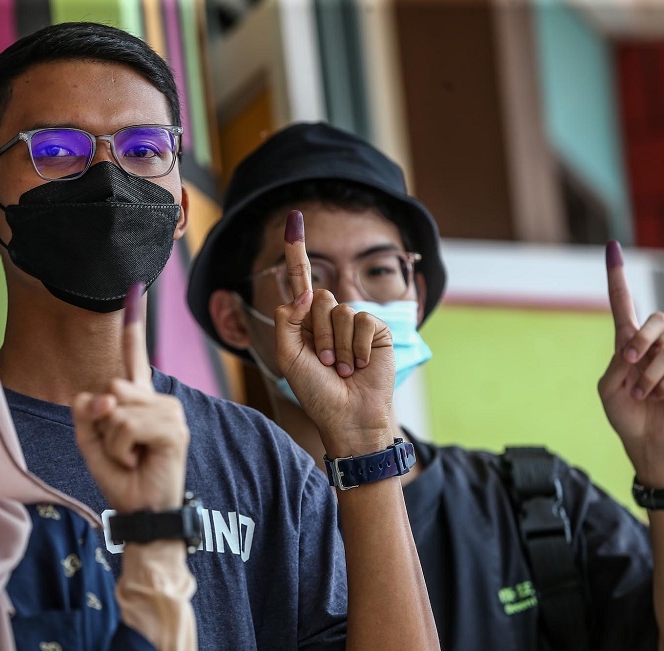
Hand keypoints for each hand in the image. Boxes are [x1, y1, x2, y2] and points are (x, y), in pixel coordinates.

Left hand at [73, 283, 188, 512]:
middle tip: (119, 451)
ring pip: (116, 409)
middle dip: (101, 423)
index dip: (133, 326)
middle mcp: (159, 400)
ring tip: (130, 458)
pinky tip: (137, 461)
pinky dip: (119, 449)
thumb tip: (105, 394)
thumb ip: (88, 412)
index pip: (134, 358)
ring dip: (111, 441)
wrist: (142, 512)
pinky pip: (125, 425)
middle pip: (112, 387)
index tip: (134, 287)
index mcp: (140, 400)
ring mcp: (169, 412)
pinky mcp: (172, 428)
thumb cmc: (120, 477)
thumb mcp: (91, 441)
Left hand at [274, 210, 395, 456]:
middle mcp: (329, 320)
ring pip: (338, 311)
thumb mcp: (289, 357)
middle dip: (316, 333)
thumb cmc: (316, 392)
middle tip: (324, 363)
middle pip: (317, 298)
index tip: (293, 221)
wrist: (348, 416)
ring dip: (336, 346)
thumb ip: (288, 320)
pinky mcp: (376, 331)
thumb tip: (305, 290)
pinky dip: (356, 347)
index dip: (296, 252)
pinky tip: (359, 366)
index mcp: (305, 323)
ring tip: (341, 370)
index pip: (300, 283)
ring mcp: (354, 324)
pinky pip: (361, 321)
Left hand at [598, 241, 663, 486]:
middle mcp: (655, 346)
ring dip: (646, 379)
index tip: (612, 247)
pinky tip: (660, 398)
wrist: (644, 440)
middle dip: (642, 338)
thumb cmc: (625, 412)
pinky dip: (662, 388)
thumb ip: (616, 364)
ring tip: (642, 395)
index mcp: (629, 344)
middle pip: (656, 319)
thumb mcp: (608, 388)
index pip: (624, 305)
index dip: (618, 278)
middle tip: (629, 360)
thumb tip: (633, 348)